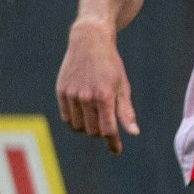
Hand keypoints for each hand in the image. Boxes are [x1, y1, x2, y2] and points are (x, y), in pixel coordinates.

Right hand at [57, 20, 138, 154]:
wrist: (89, 42)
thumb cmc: (111, 65)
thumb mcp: (122, 86)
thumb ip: (126, 111)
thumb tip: (133, 133)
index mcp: (104, 96)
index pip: (107, 129)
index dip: (112, 142)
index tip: (116, 150)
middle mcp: (85, 97)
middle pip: (93, 130)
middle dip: (102, 133)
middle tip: (108, 128)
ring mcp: (71, 95)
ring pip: (78, 127)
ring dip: (88, 129)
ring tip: (96, 120)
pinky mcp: (61, 92)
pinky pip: (67, 118)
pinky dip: (75, 123)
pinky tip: (84, 118)